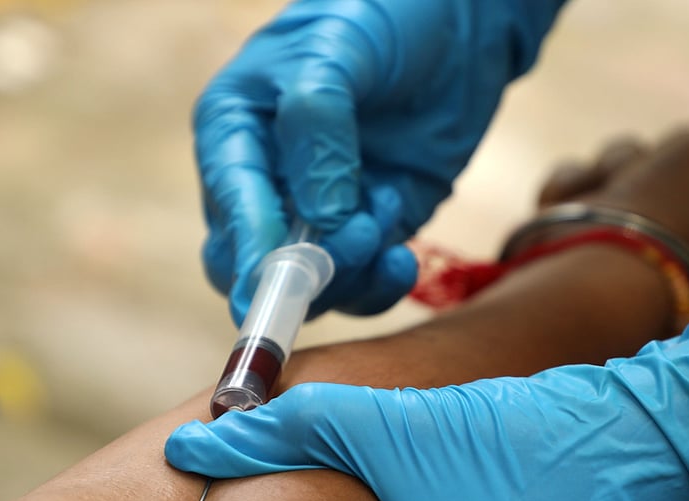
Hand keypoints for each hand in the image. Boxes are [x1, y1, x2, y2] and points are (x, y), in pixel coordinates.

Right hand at [195, 0, 564, 323]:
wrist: (459, 20)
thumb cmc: (379, 16)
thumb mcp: (336, 53)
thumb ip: (318, 128)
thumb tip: (320, 218)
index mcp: (235, 131)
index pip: (229, 204)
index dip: (249, 248)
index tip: (274, 282)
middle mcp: (266, 182)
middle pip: (252, 264)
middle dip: (299, 273)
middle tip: (353, 247)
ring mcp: (317, 215)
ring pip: (308, 286)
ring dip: (350, 272)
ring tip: (388, 215)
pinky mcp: (368, 232)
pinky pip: (359, 285)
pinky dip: (380, 283)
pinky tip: (404, 256)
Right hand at [506, 77, 688, 288]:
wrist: (597, 284)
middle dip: (677, 159)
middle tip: (674, 184)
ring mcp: (639, 276)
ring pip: (638, 174)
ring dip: (625, 167)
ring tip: (618, 197)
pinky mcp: (576, 265)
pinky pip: (580, 194)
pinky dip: (577, 190)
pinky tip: (574, 208)